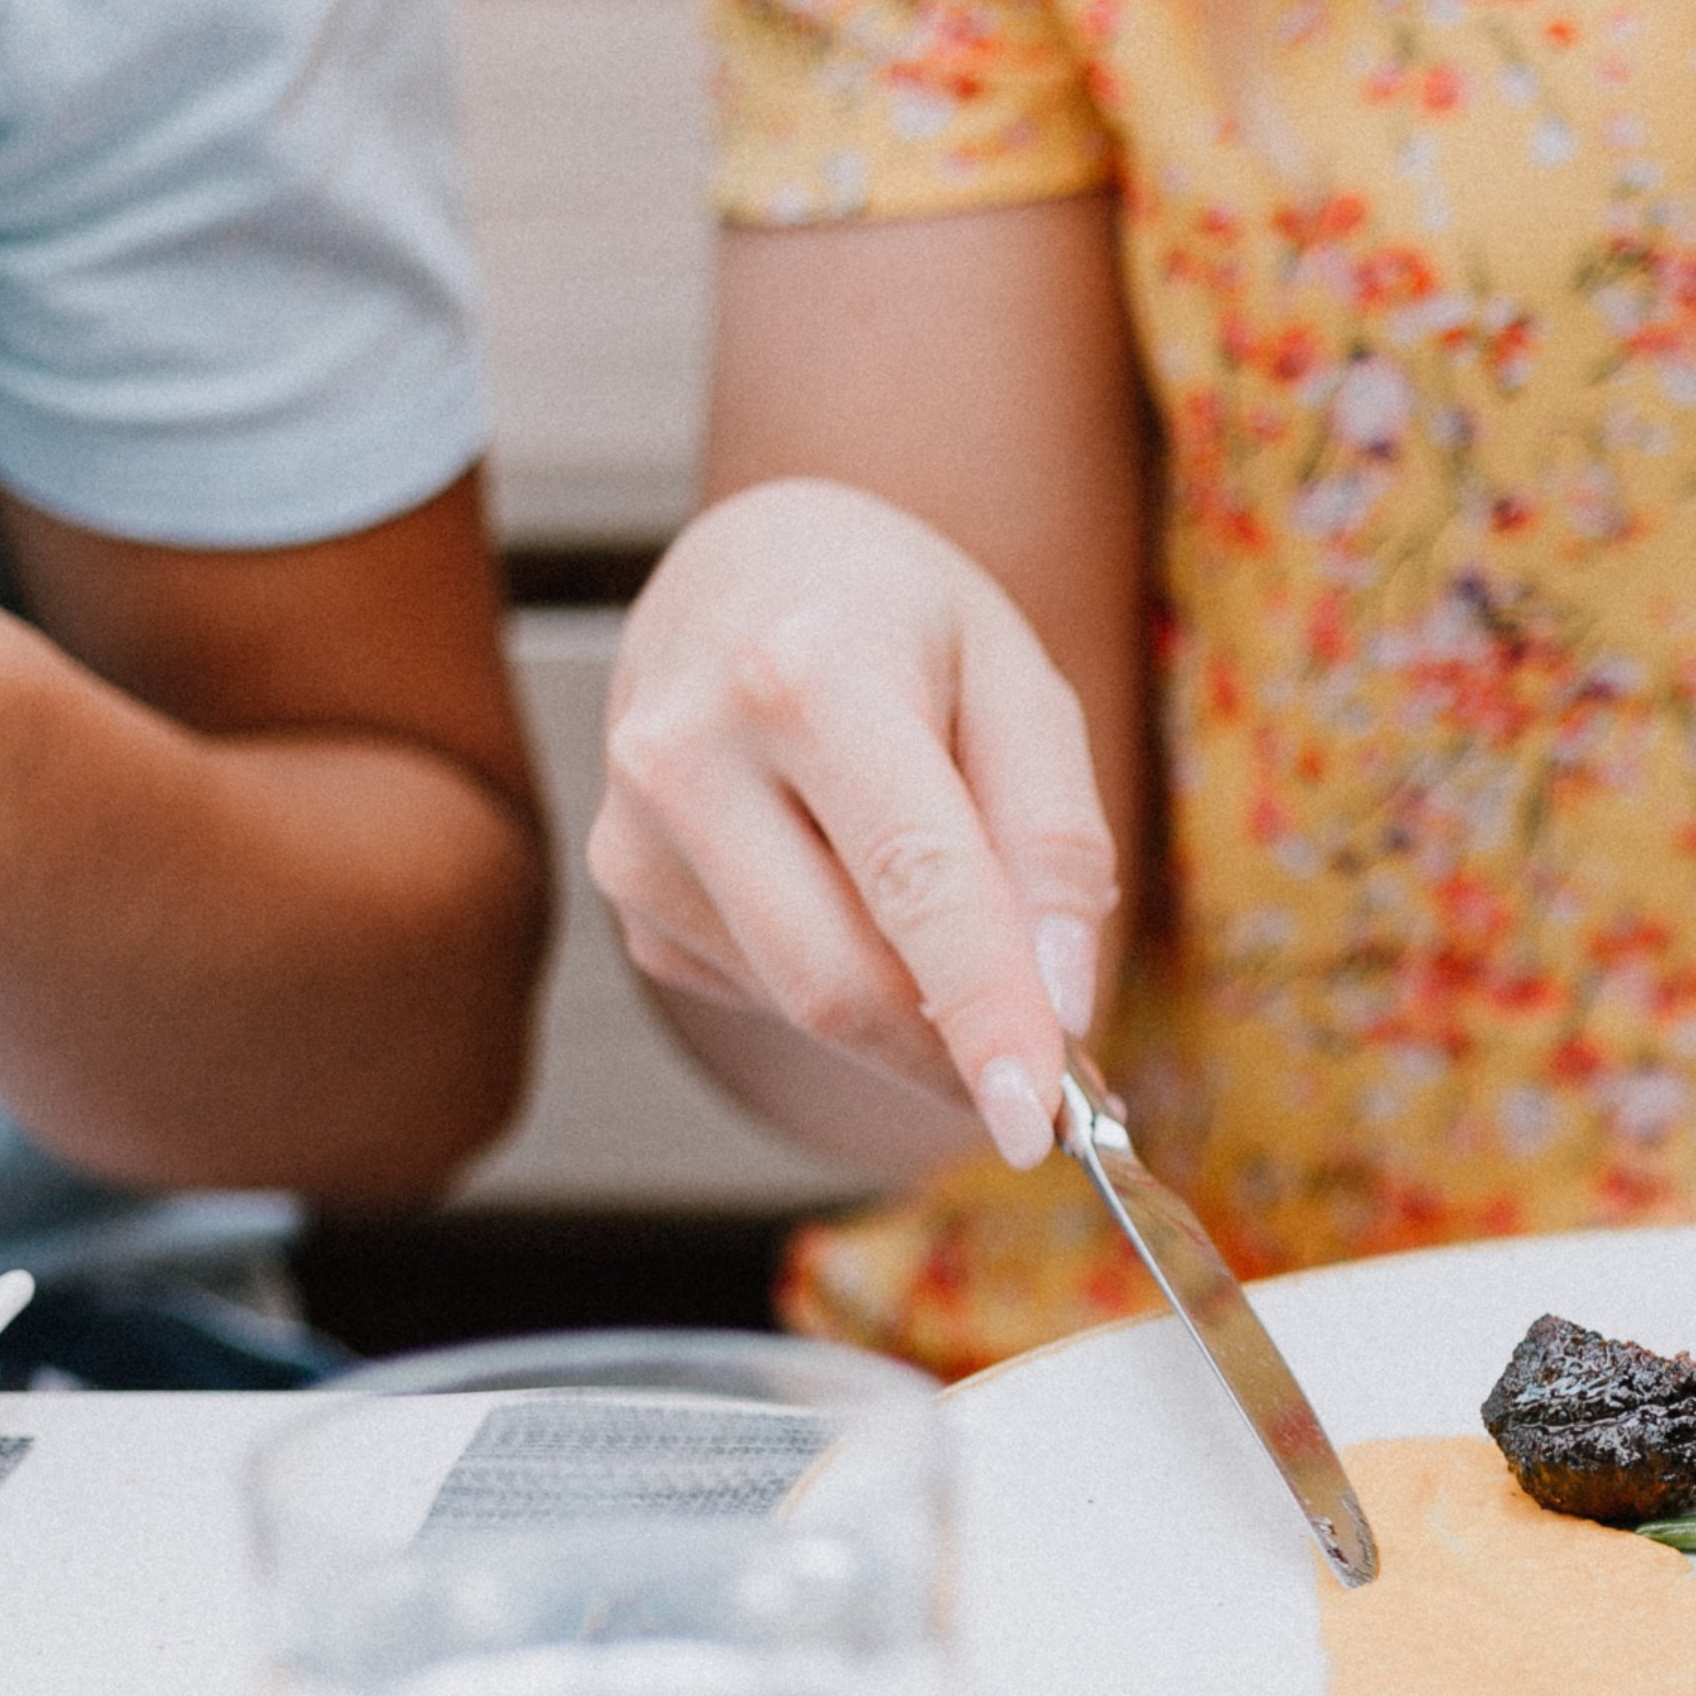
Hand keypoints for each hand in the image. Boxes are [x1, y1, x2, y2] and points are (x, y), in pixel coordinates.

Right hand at [590, 479, 1118, 1167]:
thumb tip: (1066, 1003)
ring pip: (807, 1006)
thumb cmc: (903, 623)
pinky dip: (851, 986)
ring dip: (913, 1019)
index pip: (913, 882)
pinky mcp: (630, 900)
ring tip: (961, 935)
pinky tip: (858, 895)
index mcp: (805, 674)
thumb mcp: (1021, 684)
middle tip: (1055, 1084)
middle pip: (842, 980)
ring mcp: (637, 836)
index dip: (983, 1015)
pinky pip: (769, 995)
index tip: (1040, 1123)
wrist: (748, 573)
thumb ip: (1057, 842)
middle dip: (959, 1056)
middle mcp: (689, 753)